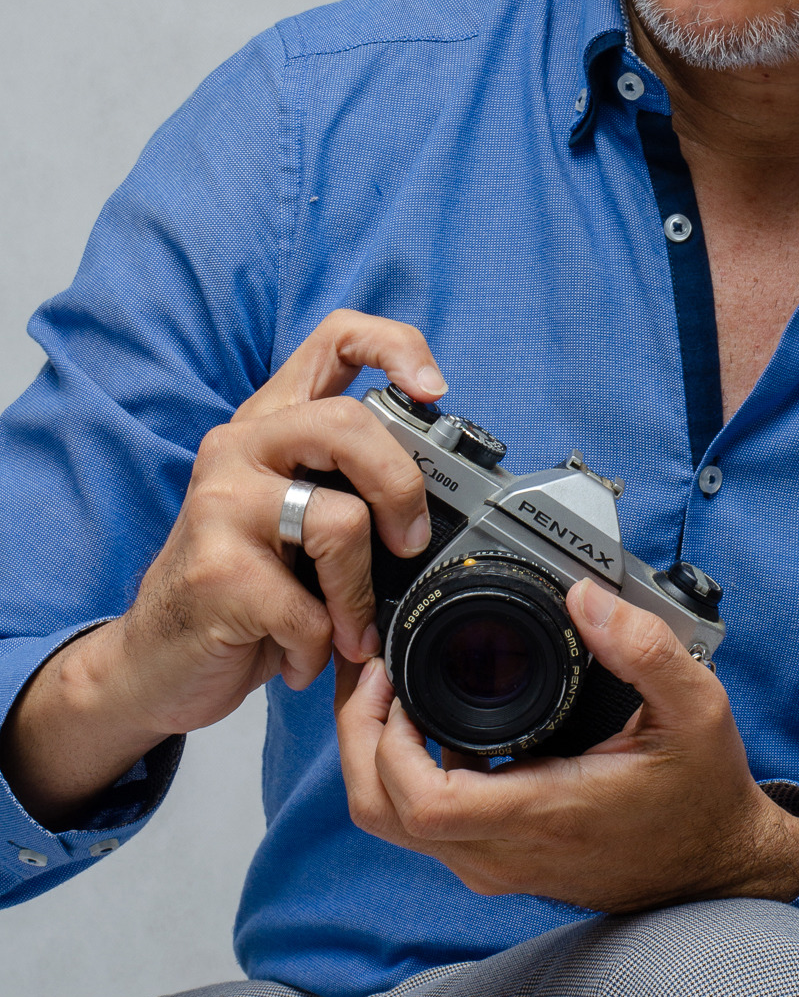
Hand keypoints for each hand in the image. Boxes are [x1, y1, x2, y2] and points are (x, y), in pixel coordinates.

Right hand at [2, 310, 444, 827]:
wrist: (155, 659)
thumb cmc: (245, 582)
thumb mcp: (296, 517)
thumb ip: (349, 486)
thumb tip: (445, 499)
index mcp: (272, 421)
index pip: (337, 337)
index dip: (397, 347)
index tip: (434, 391)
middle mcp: (241, 446)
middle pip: (350, 424)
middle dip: (402, 489)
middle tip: (409, 545)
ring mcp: (222, 504)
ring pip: (341, 522)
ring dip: (360, 596)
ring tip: (350, 631)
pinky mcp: (216, 572)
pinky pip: (311, 611)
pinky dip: (322, 648)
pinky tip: (300, 655)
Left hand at [335, 577, 798, 911]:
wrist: (720, 865)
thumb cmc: (703, 792)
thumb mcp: (695, 706)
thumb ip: (644, 646)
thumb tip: (583, 596)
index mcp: (541, 813)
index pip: (421, 802)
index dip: (384, 739)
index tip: (392, 676)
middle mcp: (504, 850)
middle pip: (381, 811)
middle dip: (358, 735)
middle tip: (376, 668)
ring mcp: (497, 860)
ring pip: (394, 820)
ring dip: (376, 751)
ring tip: (394, 682)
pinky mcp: (499, 857)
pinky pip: (424, 820)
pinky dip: (405, 768)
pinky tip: (431, 714)